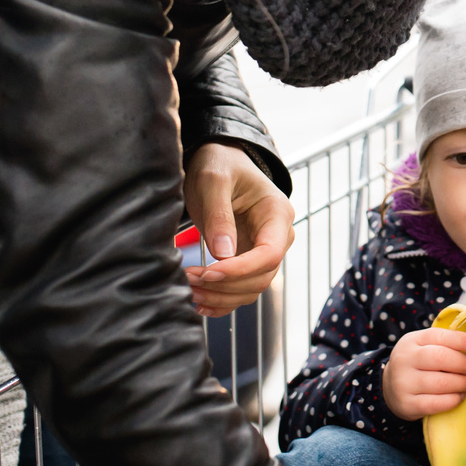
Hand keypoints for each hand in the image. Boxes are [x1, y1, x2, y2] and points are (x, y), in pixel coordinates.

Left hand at [182, 142, 294, 316]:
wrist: (219, 162)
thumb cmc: (218, 164)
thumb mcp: (213, 181)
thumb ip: (219, 215)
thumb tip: (223, 255)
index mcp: (277, 214)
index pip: (269, 254)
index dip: (240, 270)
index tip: (207, 273)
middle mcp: (278, 236)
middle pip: (261, 277)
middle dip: (225, 285)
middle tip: (188, 279)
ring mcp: (264, 251)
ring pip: (251, 289)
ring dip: (220, 296)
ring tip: (187, 289)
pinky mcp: (248, 261)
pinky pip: (241, 290)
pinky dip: (222, 301)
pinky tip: (199, 302)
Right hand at [383, 328, 465, 420]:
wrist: (390, 388)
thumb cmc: (418, 364)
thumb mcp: (425, 347)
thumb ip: (447, 343)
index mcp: (412, 340)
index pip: (439, 336)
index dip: (462, 340)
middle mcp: (405, 359)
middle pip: (441, 358)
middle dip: (465, 364)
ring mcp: (403, 382)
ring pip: (441, 382)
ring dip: (463, 383)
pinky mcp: (407, 404)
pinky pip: (435, 403)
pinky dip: (453, 400)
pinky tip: (459, 396)